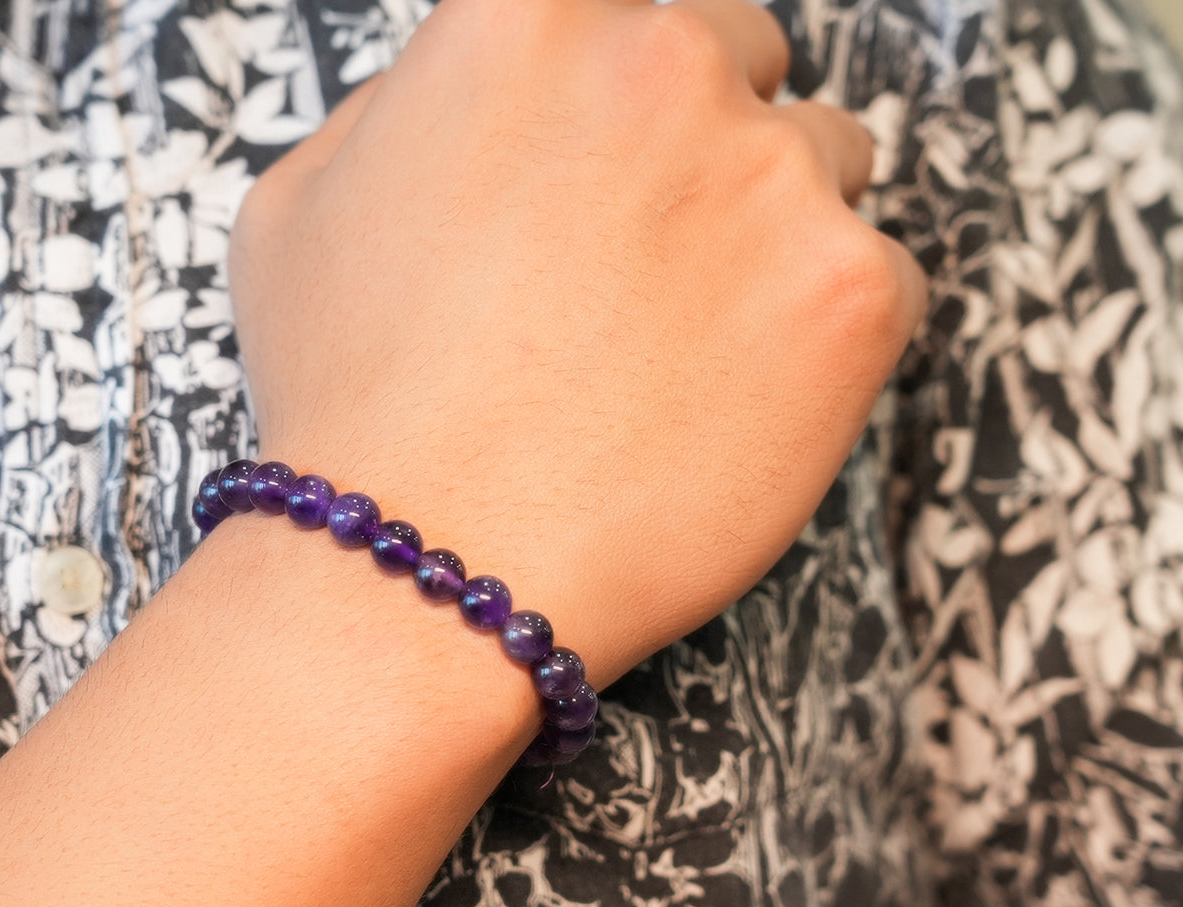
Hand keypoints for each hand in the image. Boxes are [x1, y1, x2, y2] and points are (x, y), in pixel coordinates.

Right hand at [230, 0, 926, 682]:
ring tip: (679, 349)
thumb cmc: (349, 401)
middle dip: (702, 143)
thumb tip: (475, 92)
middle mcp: (663, 61)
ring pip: (827, 162)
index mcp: (529, 14)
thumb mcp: (298, 204)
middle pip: (742, 60)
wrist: (419, 573)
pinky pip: (884, 280)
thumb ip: (404, 108)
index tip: (619, 143)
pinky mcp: (852, 292)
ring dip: (772, 231)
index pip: (630, 2)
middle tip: (642, 264)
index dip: (622, 79)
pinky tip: (737, 402)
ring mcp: (772, 173)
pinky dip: (828, 335)